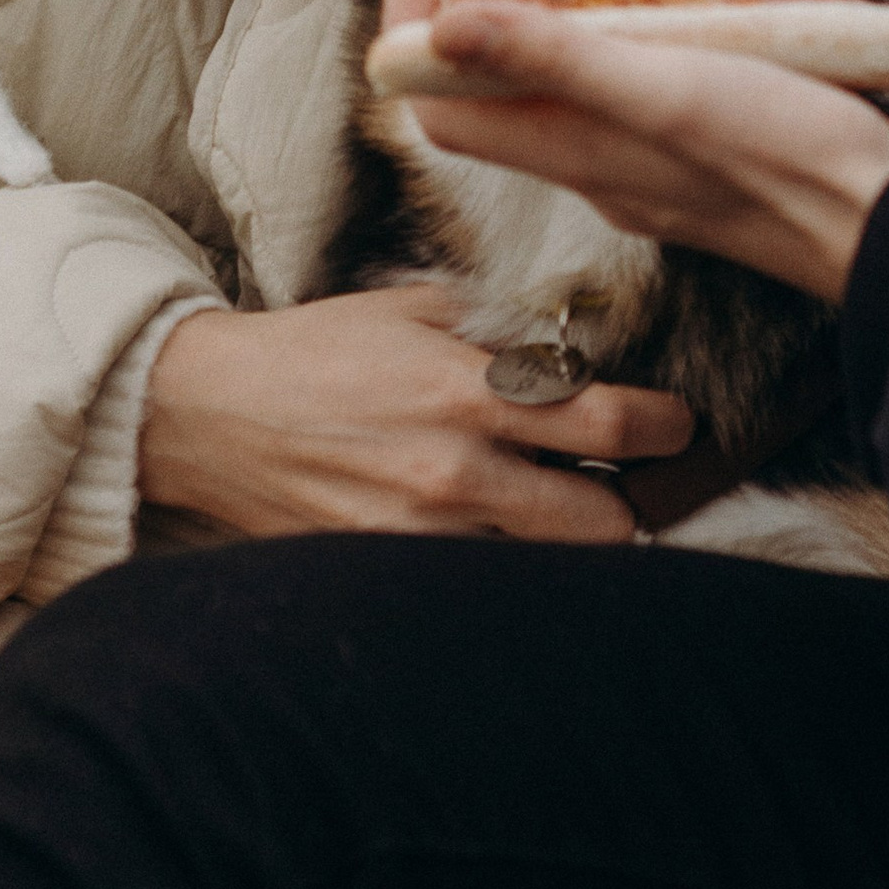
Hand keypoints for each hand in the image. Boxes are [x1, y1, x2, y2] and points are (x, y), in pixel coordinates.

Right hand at [138, 283, 693, 544]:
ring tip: (561, 505)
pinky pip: (481, 580)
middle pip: (604, 527)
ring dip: (568, 539)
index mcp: (469, 395)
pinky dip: (504, 559)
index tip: (679, 423)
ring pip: (548, 566)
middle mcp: (455, 475)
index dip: (668, 430)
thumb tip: (589, 346)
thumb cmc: (319, 351)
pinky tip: (495, 529)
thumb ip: (505, 331)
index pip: (612, 429)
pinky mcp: (389, 572)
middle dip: (631, 505)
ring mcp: (422, 536)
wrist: (209, 413)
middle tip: (628, 480)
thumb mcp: (417, 309)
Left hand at [382, 0, 888, 307]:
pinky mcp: (697, 169)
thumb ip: (556, 59)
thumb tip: (441, 28)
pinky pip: (619, 118)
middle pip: (491, 111)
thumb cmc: (783, 155)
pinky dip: (604, 68)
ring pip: (556, 114)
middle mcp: (598, 172)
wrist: (884, 225)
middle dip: (464, 38)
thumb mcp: (663, 89)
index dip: (410, 44)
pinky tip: (648, 34)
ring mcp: (647, 176)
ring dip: (534, 50)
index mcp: (575, 153)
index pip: (444, 112)